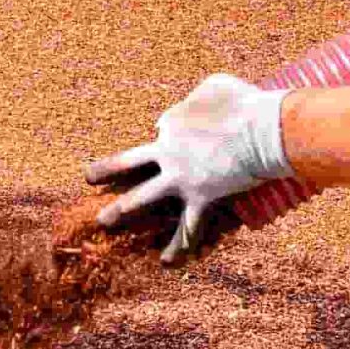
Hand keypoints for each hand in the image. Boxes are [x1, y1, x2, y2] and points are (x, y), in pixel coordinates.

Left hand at [85, 74, 290, 264]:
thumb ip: (200, 96)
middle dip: (106, 170)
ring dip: (121, 209)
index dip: (173, 133)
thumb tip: (200, 103)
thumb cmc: (243, 104)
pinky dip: (179, 246)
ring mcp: (180, 178)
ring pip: (142, 197)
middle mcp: (167, 151)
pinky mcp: (200, 198)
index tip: (190, 137)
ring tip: (103, 220)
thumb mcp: (217, 86)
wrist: (261, 130)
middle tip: (88, 177)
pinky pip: (188, 227)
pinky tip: (165, 262)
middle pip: (130, 162)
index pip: (163, 129)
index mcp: (170, 123)